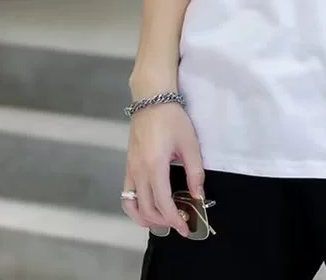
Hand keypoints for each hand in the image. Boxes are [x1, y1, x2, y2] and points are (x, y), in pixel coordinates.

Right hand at [121, 103, 204, 235]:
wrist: (152, 99)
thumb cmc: (173, 119)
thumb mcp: (190, 144)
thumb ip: (195, 172)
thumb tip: (199, 196)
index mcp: (155, 166)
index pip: (162, 203)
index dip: (174, 219)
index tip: (185, 227)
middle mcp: (138, 171)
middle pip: (146, 208)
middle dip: (163, 221)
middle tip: (180, 223)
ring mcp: (130, 169)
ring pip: (132, 205)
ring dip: (146, 218)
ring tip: (163, 221)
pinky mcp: (128, 166)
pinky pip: (126, 194)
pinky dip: (135, 207)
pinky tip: (147, 208)